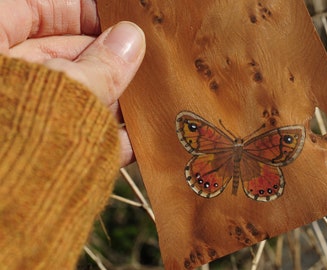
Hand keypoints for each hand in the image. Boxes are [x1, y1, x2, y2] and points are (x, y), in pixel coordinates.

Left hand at [0, 0, 145, 166]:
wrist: (5, 219)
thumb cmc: (18, 142)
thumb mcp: (66, 91)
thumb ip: (101, 65)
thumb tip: (131, 39)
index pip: (34, 10)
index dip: (80, 11)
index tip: (117, 18)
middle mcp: (5, 86)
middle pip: (60, 57)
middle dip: (105, 59)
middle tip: (142, 59)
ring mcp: (21, 121)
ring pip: (73, 100)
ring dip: (113, 99)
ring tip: (147, 95)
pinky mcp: (39, 155)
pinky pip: (77, 138)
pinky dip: (107, 138)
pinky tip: (139, 137)